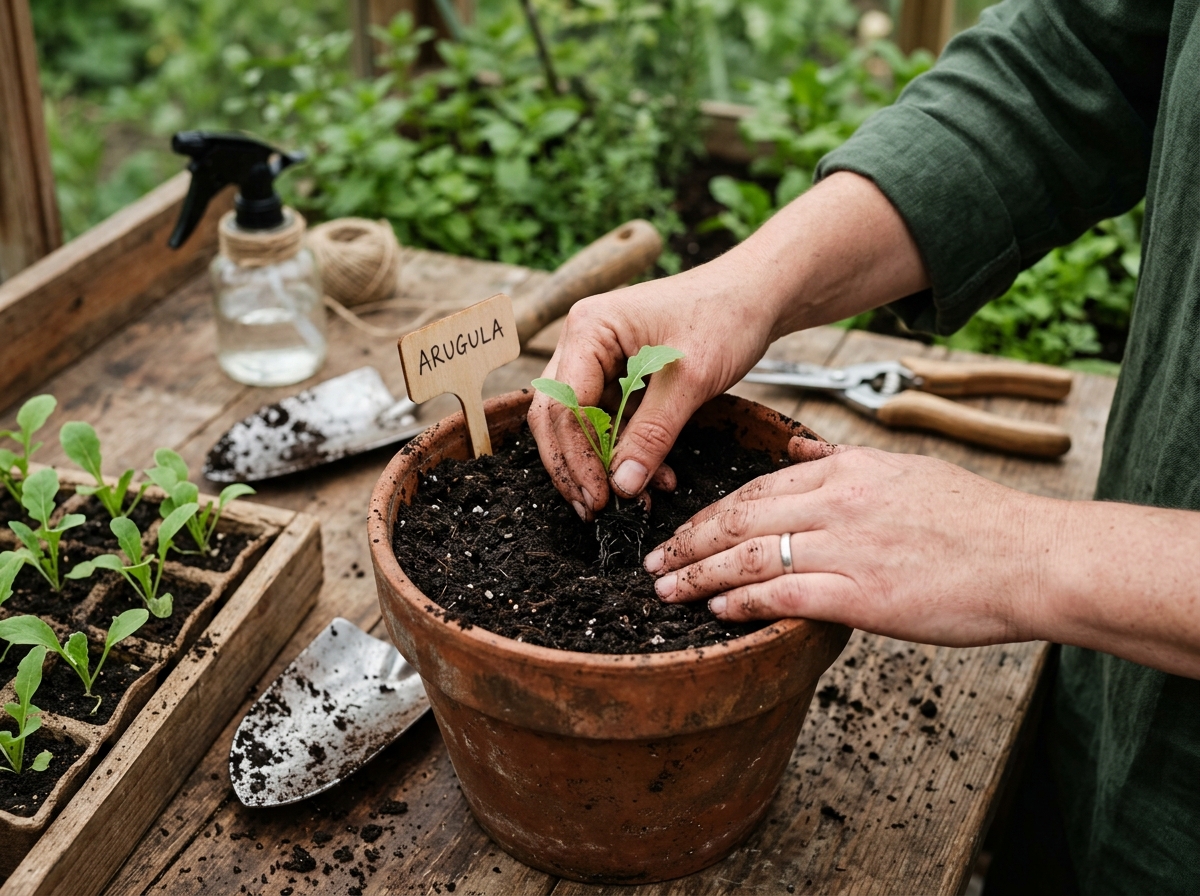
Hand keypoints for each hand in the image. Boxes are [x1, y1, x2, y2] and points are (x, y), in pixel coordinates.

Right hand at [527, 172, 929, 519]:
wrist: (758, 294)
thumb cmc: (726, 318)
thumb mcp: (689, 382)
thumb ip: (652, 435)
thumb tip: (621, 487)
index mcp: (589, 329)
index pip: (565, 406)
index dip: (578, 458)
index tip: (602, 498)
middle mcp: (582, 340)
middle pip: (558, 416)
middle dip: (577, 466)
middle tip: (597, 510)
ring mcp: (597, 355)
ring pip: (581, 422)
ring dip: (603, 463)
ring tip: (628, 500)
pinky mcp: (618, 371)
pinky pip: (609, 418)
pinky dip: (626, 449)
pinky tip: (654, 476)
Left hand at [644, 439, 1053, 646]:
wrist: (1031, 557)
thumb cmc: (976, 519)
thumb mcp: (905, 469)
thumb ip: (842, 459)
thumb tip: (797, 448)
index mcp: (847, 469)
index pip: (757, 486)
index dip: (711, 511)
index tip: (683, 530)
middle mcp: (838, 500)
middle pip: (740, 517)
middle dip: (688, 541)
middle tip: (654, 561)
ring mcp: (847, 546)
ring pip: (750, 555)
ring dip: (700, 574)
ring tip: (667, 589)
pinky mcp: (862, 593)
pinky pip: (783, 594)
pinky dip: (743, 602)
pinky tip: (718, 610)